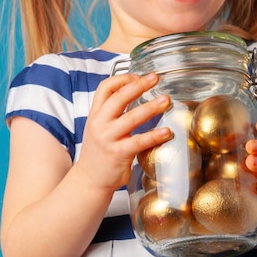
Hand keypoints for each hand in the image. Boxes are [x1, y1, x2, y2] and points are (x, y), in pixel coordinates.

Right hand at [76, 72, 171, 193]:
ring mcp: (108, 139)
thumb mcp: (99, 128)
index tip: (138, 75)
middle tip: (156, 78)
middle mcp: (99, 124)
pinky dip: (155, 135)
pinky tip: (167, 132)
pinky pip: (139, 141)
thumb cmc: (100, 153)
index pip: (105, 88)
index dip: (122, 79)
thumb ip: (112, 114)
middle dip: (139, 85)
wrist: (89, 180)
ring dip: (151, 107)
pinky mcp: (118, 154)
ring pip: (131, 117)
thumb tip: (134, 96)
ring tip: (166, 100)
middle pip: (119, 97)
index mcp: (95, 115)